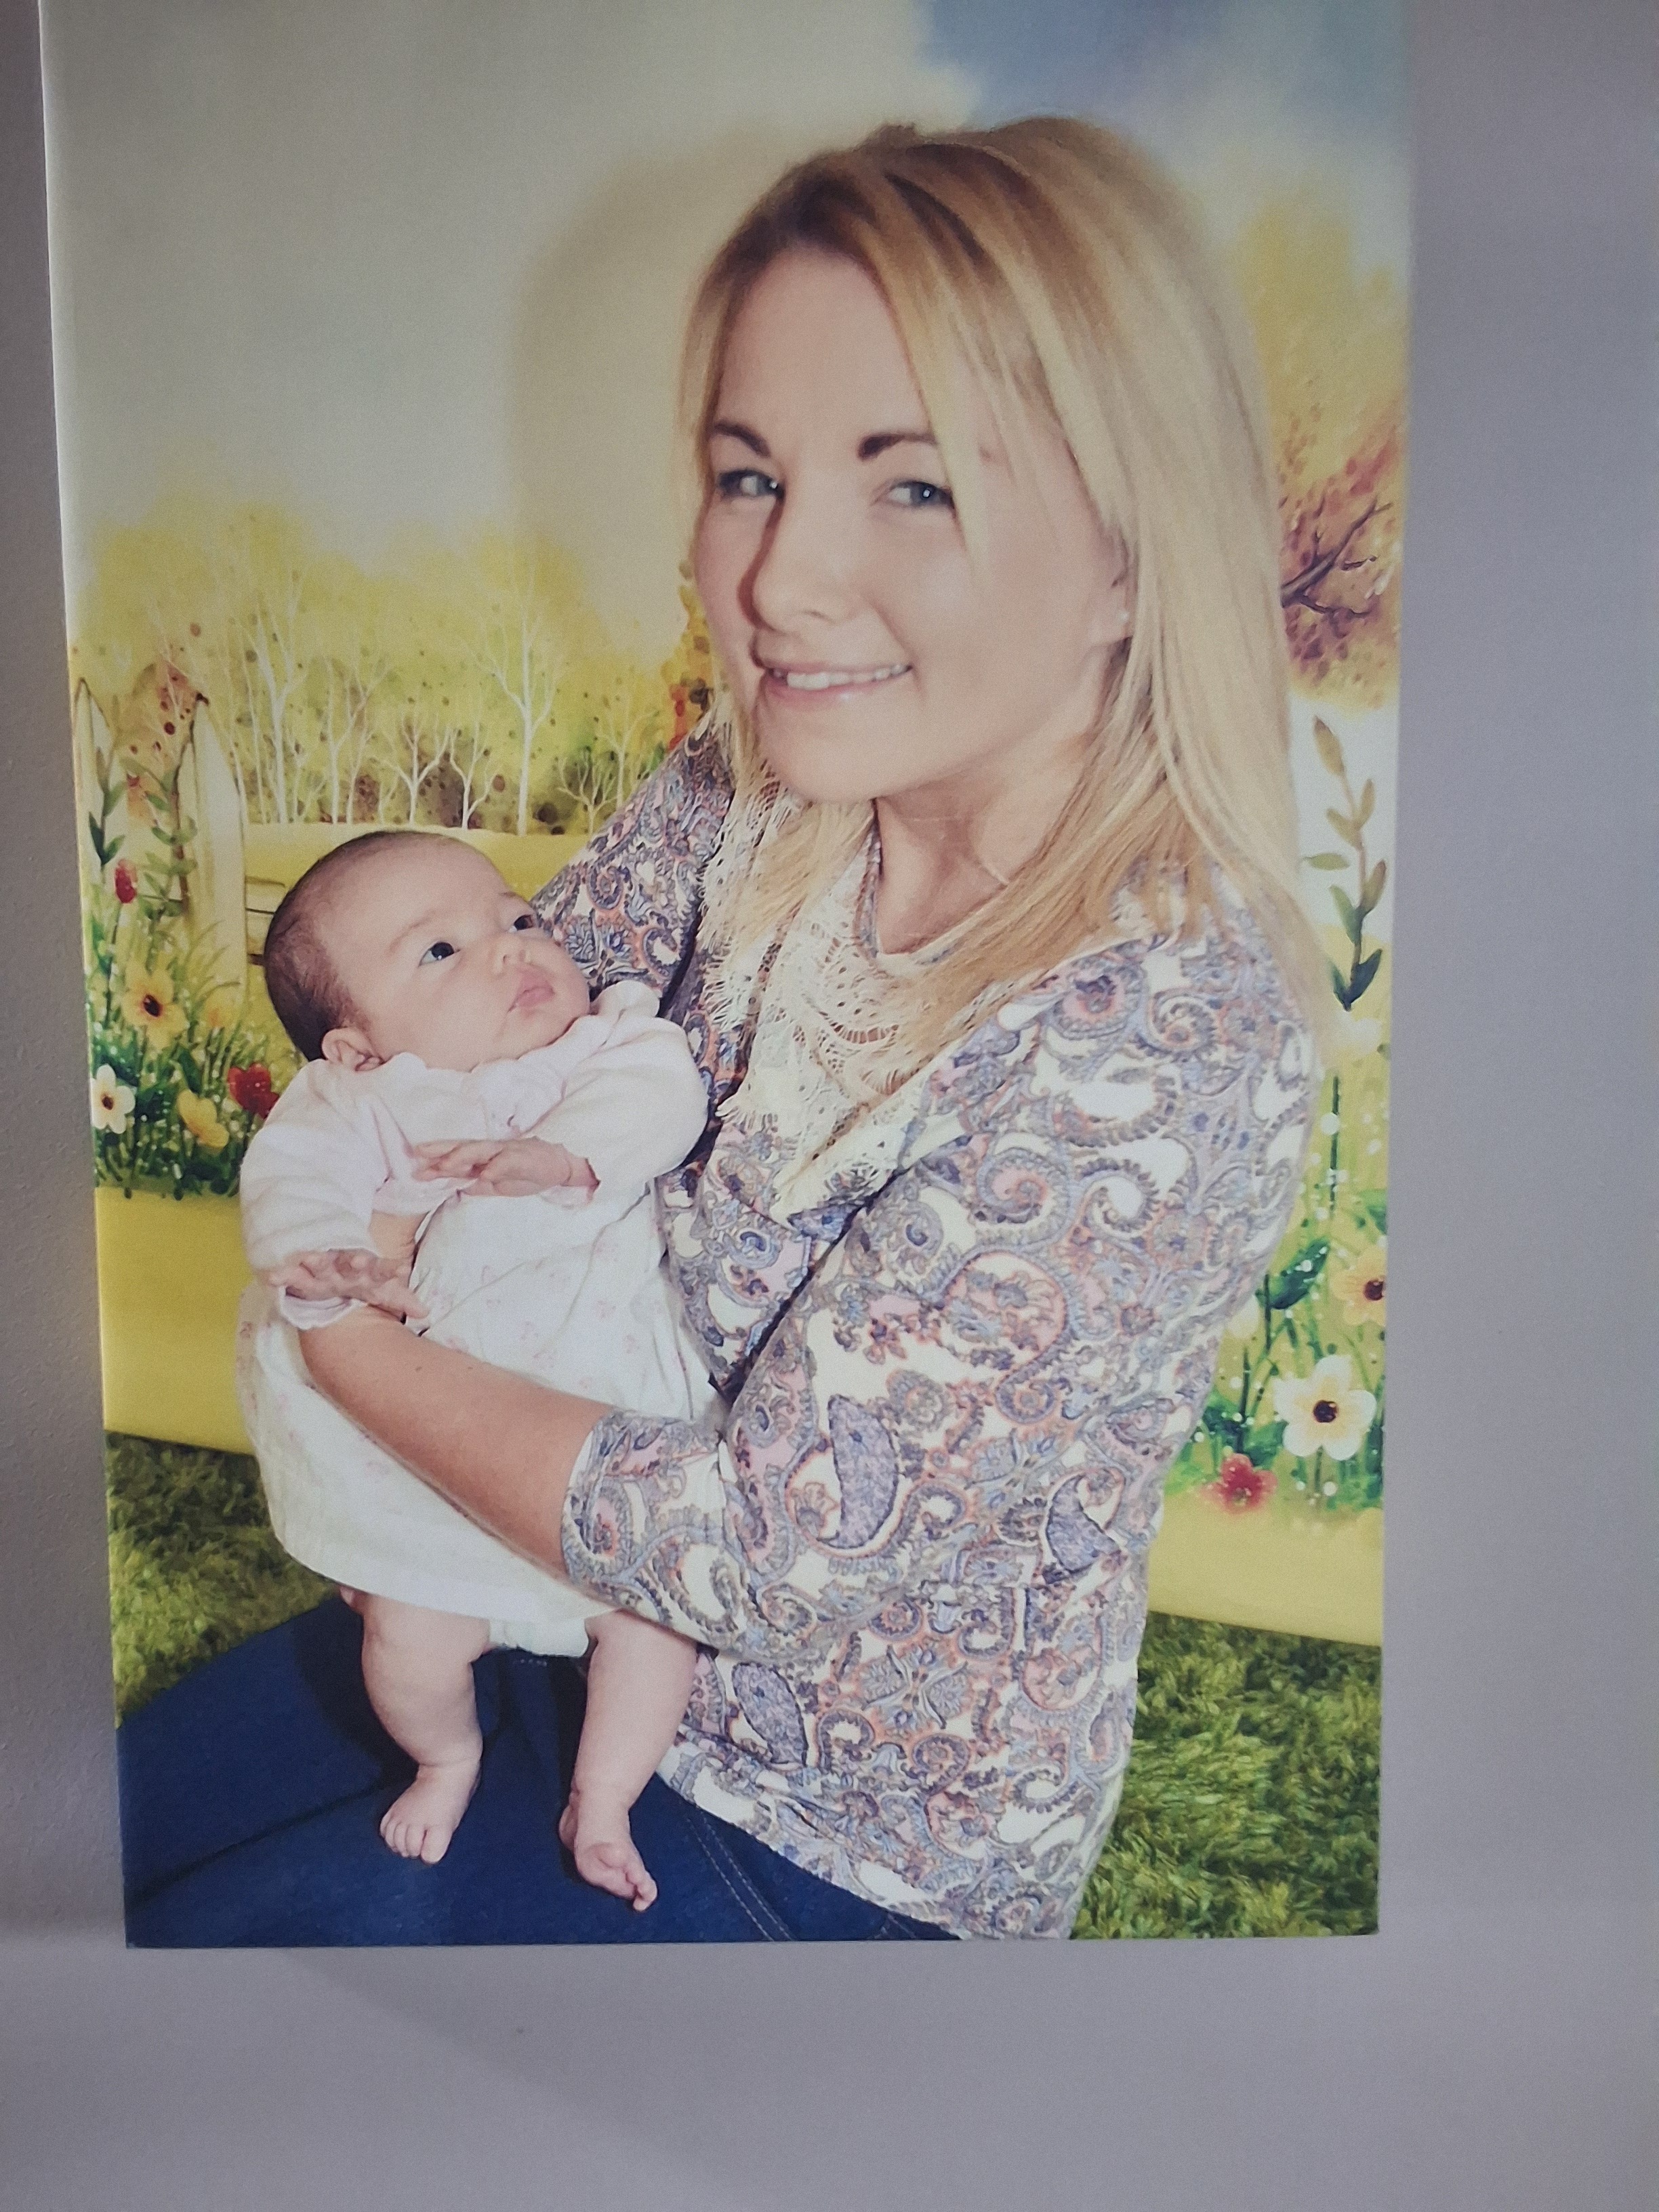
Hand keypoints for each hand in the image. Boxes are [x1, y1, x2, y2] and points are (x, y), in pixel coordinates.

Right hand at [266, 1246, 427, 1320]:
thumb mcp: (379, 1289)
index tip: (402, 1270)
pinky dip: (282, 1275)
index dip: (391, 1270)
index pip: (382, 1270)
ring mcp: (322, 1268)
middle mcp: (344, 1266)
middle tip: (359, 1260)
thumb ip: (400, 1298)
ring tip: (310, 1258)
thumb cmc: (359, 1281)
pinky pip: (289, 1274)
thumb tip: (426, 1311)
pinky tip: (272, 1278)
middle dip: (353, 1261)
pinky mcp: (299, 1274)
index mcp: (367, 1270)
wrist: (328, 1268)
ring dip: (316, 1260)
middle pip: (350, 1262)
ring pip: (320, 1262)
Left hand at [411, 1136, 598, 1198]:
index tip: (415, 1169)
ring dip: (461, 1157)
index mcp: (483, 1158)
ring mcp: (506, 1152)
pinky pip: (507, 1161)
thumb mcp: (498, 1185)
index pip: (456, 1158)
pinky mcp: (523, 1157)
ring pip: (479, 1150)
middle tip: (418, 1154)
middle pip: (461, 1147)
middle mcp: (490, 1151)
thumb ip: (478, 1185)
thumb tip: (456, 1188)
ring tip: (445, 1164)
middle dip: (440, 1151)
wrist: (559, 1165)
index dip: (436, 1161)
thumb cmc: (528, 1173)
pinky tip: (485, 1173)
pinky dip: (496, 1167)